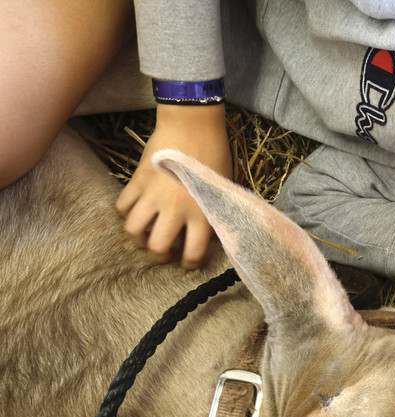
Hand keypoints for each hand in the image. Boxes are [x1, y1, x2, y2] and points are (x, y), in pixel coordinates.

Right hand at [116, 103, 230, 268]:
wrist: (193, 126)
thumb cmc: (215, 155)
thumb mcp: (222, 189)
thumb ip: (215, 212)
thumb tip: (210, 233)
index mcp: (202, 213)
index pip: (193, 254)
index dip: (190, 263)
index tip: (188, 261)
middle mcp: (176, 209)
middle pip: (158, 248)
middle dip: (160, 255)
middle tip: (164, 250)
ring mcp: (154, 195)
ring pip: (134, 230)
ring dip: (138, 237)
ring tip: (145, 233)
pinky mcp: (138, 180)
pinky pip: (122, 205)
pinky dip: (126, 211)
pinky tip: (136, 209)